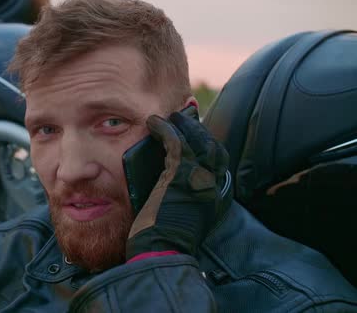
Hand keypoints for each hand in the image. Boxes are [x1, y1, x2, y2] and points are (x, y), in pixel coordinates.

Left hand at [126, 110, 230, 258]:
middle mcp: (215, 187)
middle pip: (213, 147)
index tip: (192, 135)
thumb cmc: (162, 241)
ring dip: (183, 125)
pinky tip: (153, 122)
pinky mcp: (182, 174)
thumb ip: (182, 195)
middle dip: (198, 131)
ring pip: (198, 140)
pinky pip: (176, 142)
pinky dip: (165, 129)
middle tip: (183, 118)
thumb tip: (166, 176)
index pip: (218, 163)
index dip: (206, 146)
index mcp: (218, 199)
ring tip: (170, 116)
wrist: (159, 253)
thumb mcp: (181, 216)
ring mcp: (201, 179)